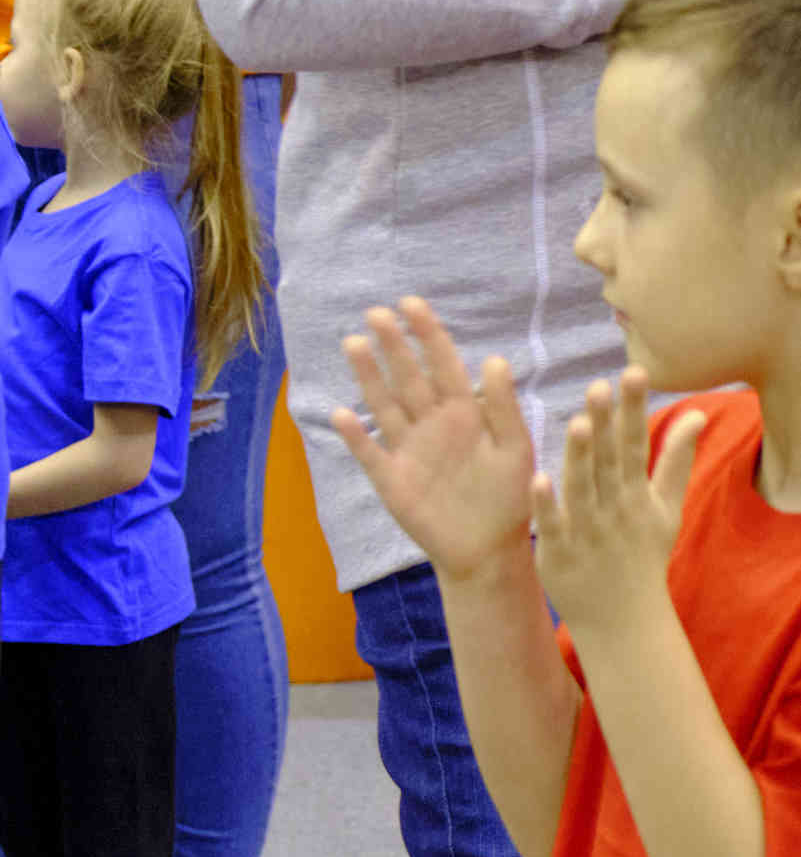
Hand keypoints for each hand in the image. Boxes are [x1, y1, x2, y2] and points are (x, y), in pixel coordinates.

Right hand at [331, 298, 535, 583]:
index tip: (411, 303)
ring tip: (353, 342)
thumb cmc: (510, 500)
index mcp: (465, 414)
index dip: (427, 334)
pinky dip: (354, 434)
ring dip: (369, 375)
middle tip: (376, 312)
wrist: (489, 552)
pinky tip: (340, 413)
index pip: (443, 365)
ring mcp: (408, 449)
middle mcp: (432, 424)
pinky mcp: (390, 478)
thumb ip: (505, 408)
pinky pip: (368, 451)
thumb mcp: (516, 451)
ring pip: (384, 404)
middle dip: (393, 345)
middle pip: (408, 377)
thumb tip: (494, 359)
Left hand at [530, 368, 701, 635]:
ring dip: (580, 457)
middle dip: (606, 424)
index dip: (634, 410)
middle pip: (609, 462)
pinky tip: (538, 478)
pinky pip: (552, 525)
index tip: (633, 371)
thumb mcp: (665, 508)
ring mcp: (586, 530)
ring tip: (578, 422)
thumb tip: (696, 414)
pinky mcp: (559, 551)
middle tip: (600, 385)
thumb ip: (676, 460)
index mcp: (635, 494)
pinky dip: (546, 504)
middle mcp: (613, 508)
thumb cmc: (641, 555)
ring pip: (582, 488)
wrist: (623, 619)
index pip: (636, 445)